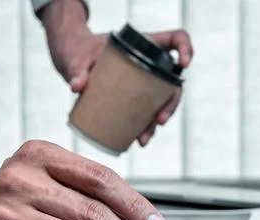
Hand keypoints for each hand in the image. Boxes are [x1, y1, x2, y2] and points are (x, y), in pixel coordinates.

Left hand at [45, 18, 192, 145]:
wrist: (73, 60)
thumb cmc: (80, 53)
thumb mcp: (78, 58)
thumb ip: (77, 69)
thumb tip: (78, 87)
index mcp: (145, 44)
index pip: (177, 39)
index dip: (186, 48)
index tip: (184, 64)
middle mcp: (150, 64)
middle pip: (173, 82)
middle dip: (171, 104)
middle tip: (159, 120)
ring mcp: (145, 81)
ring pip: (162, 101)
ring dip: (156, 122)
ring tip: (144, 139)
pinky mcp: (135, 96)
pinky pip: (146, 111)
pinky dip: (144, 127)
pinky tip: (137, 139)